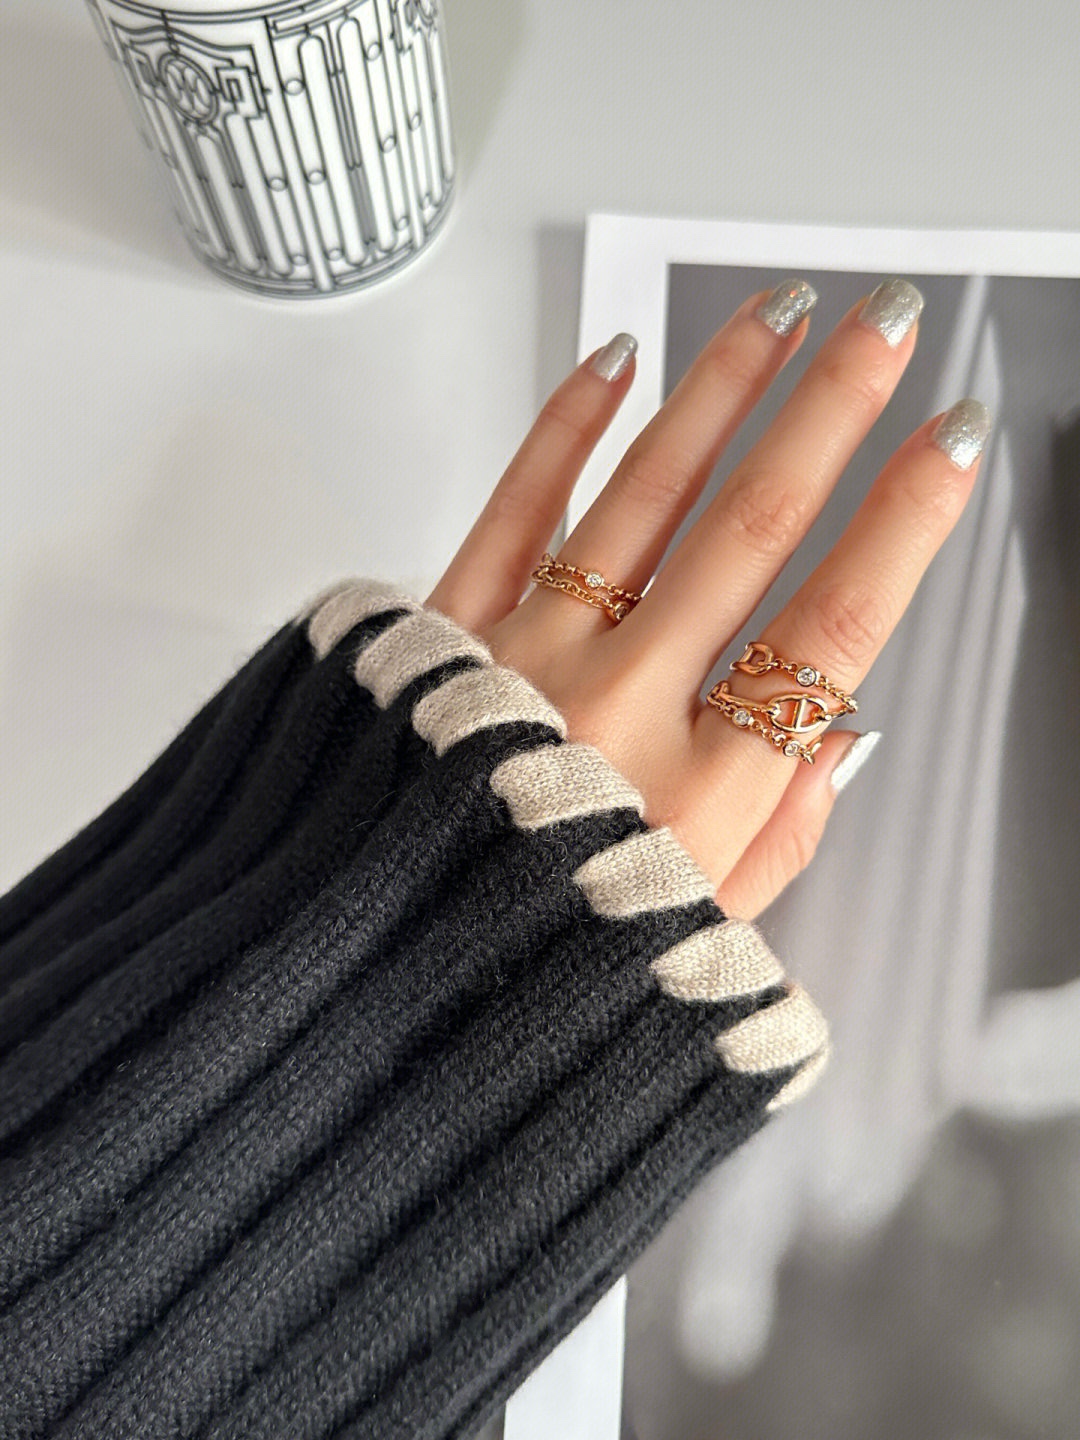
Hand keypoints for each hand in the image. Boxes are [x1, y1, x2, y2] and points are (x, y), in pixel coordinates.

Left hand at [427, 278, 990, 920]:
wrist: (369, 979)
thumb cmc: (541, 965)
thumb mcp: (699, 938)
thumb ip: (784, 835)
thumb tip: (842, 733)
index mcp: (699, 795)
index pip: (832, 631)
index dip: (905, 523)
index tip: (955, 439)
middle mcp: (618, 712)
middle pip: (749, 533)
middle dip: (831, 414)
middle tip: (883, 325)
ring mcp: (524, 661)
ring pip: (644, 497)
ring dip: (721, 391)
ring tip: (780, 313)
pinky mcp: (443, 635)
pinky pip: (515, 507)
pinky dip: (566, 428)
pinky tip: (617, 358)